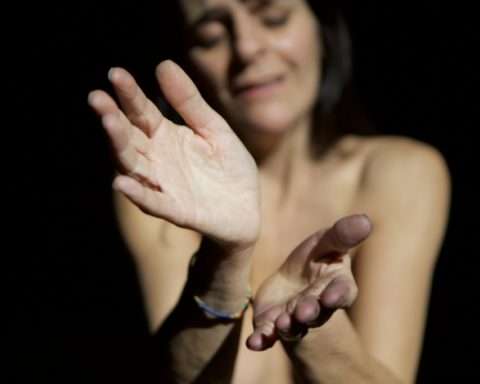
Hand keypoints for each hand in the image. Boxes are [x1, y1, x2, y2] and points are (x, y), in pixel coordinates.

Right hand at [88, 60, 259, 247]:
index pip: (141, 112)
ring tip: (109, 123)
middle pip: (129, 138)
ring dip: (119, 147)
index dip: (129, 94)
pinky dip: (139, 194)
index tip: (116, 74)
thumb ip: (190, 103)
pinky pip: (154, 202)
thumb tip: (163, 63)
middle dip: (113, 118)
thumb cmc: (229, 167)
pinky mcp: (177, 209)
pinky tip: (122, 182)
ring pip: (134, 166)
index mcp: (166, 137)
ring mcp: (164, 185)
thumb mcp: (214, 129)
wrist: (247, 208)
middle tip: (97, 98)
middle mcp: (158, 159)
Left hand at [246, 214, 371, 350]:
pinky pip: (267, 335)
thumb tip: (366, 220)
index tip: (331, 296)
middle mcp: (317, 307)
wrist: (290, 282)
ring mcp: (294, 319)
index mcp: (335, 286)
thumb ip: (342, 235)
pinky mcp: (272, 325)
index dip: (337, 295)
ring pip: (293, 326)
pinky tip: (254, 342)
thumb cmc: (314, 259)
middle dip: (310, 312)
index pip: (342, 293)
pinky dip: (262, 339)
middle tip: (305, 312)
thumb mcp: (327, 243)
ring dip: (288, 326)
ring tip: (283, 323)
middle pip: (317, 313)